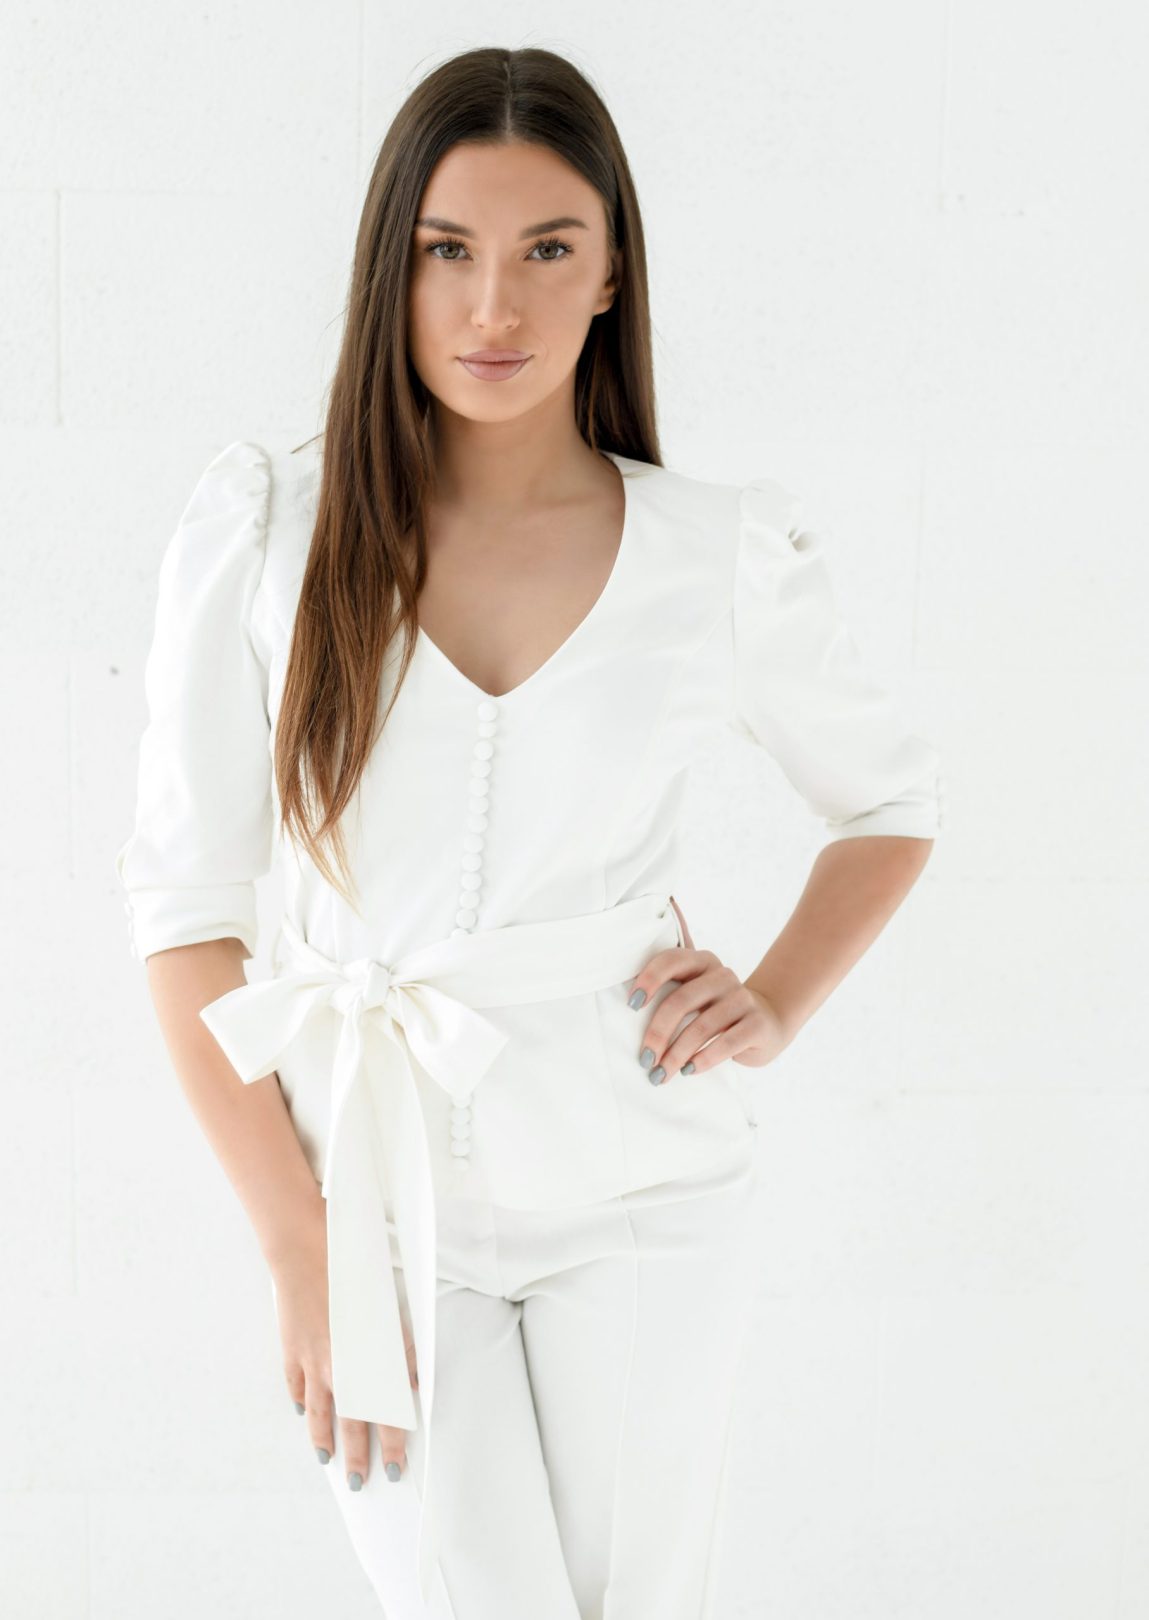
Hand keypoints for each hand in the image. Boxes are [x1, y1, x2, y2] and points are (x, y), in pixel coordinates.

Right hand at [271, 1214, 418, 1490]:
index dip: (391, 1443)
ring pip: (319, 1413)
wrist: (305, 1247)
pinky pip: (296, 1385)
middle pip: (350, 1423)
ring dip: (324, 1441)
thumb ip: (400, 1349)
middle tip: (362, 1483)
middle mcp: (339, 1367)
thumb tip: (410, 1383)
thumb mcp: (388, 1306)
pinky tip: (303, 1413)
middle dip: (358, 1456)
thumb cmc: (353, 1269)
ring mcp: (310, 1360)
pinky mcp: (291, 1349)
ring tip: (329, 1462)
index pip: (383, 1413)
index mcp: (367, 1358)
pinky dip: (300, 1401)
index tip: (395, 1467)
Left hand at [629, 898, 791, 1081]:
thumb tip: (640, 947)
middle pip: (682, 1000)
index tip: (631, 1005)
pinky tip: (689, 1071)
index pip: (672, 960)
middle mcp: (723, 976)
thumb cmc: (716, 1008)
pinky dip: (704, 1059)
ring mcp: (743, 999)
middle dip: (657, 1032)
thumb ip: (670, 972)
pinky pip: (727, 1043)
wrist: (767, 1024)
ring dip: (677, 1054)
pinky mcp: (757, 1024)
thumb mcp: (694, 989)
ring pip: (702, 1026)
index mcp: (702, 962)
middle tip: (644, 1059)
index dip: (649, 979)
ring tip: (661, 1073)